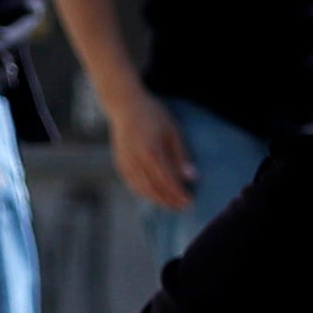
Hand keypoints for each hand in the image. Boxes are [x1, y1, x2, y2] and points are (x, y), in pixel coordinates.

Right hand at [106, 86, 196, 215]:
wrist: (125, 105)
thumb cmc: (153, 114)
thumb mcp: (173, 131)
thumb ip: (181, 155)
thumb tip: (192, 177)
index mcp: (152, 152)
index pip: (168, 181)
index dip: (179, 193)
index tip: (190, 201)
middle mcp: (137, 161)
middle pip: (155, 189)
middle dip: (170, 201)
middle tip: (183, 207)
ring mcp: (126, 164)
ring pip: (143, 190)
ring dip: (158, 200)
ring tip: (171, 204)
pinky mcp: (120, 164)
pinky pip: (133, 185)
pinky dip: (145, 193)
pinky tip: (155, 195)